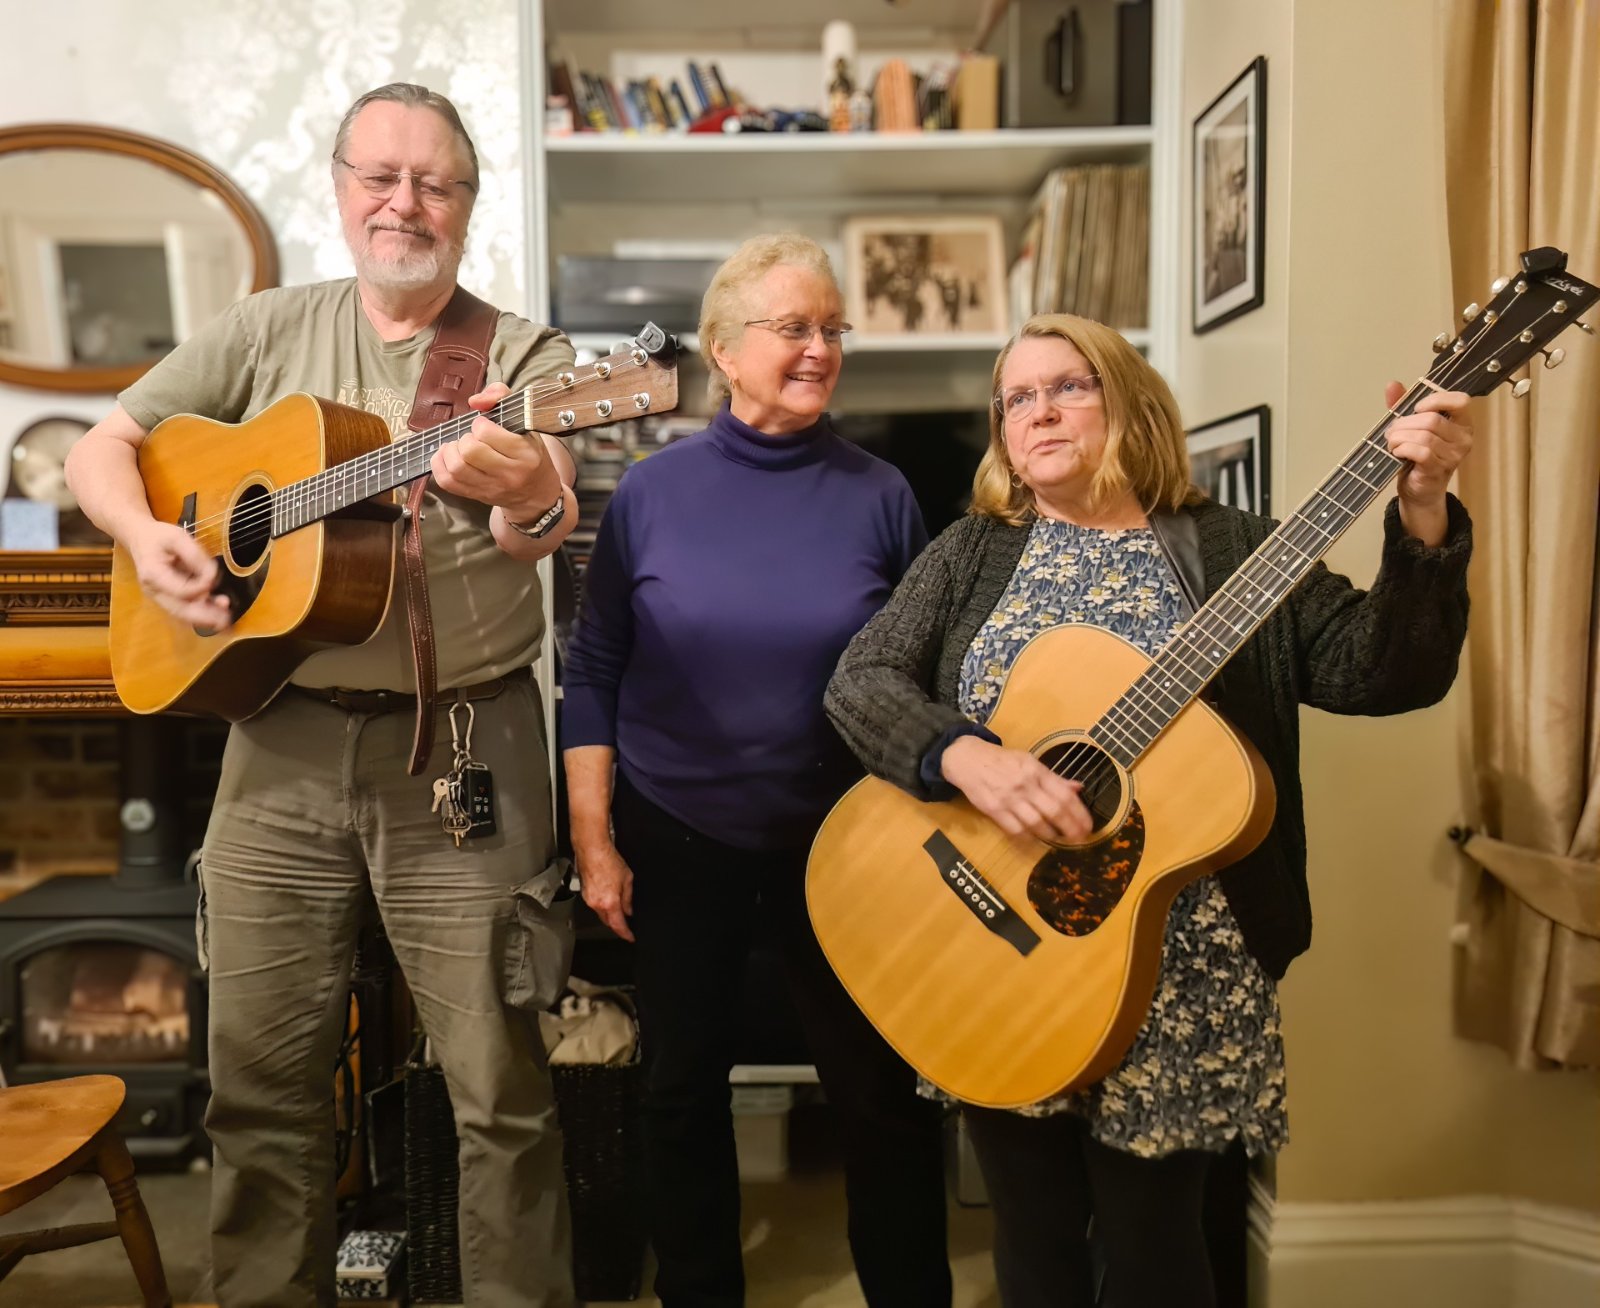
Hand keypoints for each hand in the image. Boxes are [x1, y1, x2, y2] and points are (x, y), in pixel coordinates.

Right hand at [127, 520, 231, 630]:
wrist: (140, 540)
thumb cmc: (158, 537)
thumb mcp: (177, 537)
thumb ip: (195, 555)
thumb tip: (211, 576)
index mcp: (153, 574)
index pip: (180, 591)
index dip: (200, 588)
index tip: (213, 578)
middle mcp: (155, 591)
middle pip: (180, 611)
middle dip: (205, 617)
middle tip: (226, 620)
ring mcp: (161, 597)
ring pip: (183, 614)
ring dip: (205, 620)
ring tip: (226, 621)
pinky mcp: (169, 598)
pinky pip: (185, 610)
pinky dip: (202, 615)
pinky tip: (218, 615)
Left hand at [430, 382, 561, 519]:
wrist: (537, 492)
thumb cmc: (529, 452)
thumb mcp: (524, 420)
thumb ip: (501, 396)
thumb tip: (475, 400)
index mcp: (524, 453)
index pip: (486, 433)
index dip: (479, 424)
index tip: (484, 425)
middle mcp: (509, 474)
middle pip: (469, 452)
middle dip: (464, 439)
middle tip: (471, 438)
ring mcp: (492, 488)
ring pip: (456, 468)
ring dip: (450, 451)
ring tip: (458, 446)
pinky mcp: (477, 496)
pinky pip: (447, 482)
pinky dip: (439, 465)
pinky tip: (446, 456)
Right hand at [577, 841, 634, 941]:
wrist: (592, 849)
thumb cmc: (608, 860)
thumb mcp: (627, 879)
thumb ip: (628, 898)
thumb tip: (629, 910)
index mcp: (609, 902)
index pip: (618, 925)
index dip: (625, 933)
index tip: (630, 937)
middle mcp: (597, 904)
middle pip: (608, 922)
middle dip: (617, 925)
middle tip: (626, 925)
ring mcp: (589, 899)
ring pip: (600, 914)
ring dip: (609, 915)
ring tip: (619, 910)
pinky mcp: (584, 893)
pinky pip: (595, 905)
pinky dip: (603, 906)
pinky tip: (608, 899)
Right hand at [941, 734, 1092, 842]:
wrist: (968, 760)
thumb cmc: (1003, 761)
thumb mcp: (1030, 762)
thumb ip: (1054, 778)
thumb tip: (1078, 789)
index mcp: (1037, 770)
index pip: (1064, 794)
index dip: (1080, 813)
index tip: (1088, 826)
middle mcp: (1025, 784)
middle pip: (1054, 811)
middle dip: (1070, 828)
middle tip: (1079, 838)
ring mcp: (1009, 798)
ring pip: (1036, 823)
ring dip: (1050, 834)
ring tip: (1058, 838)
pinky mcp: (994, 810)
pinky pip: (1015, 830)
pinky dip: (1028, 837)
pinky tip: (1035, 838)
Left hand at [1383, 380, 1472, 543]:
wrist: (1418, 490)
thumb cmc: (1416, 456)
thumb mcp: (1410, 426)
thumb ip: (1403, 404)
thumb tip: (1392, 384)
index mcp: (1462, 423)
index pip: (1460, 401)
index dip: (1435, 400)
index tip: (1416, 409)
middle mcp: (1464, 438)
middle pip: (1432, 419)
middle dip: (1404, 424)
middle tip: (1392, 433)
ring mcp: (1454, 455)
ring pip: (1424, 435)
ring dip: (1399, 438)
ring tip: (1392, 444)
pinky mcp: (1438, 469)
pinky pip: (1420, 451)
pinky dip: (1402, 449)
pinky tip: (1397, 453)